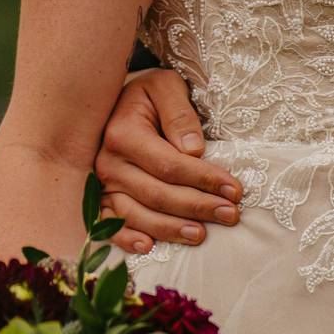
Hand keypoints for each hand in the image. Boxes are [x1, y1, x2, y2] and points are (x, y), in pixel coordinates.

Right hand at [95, 68, 243, 253]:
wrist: (114, 104)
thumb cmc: (147, 96)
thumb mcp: (165, 87)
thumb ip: (179, 114)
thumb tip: (194, 150)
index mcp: (123, 135)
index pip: (170, 166)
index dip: (204, 180)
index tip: (234, 190)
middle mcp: (108, 164)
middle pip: (157, 194)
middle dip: (197, 207)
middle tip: (230, 215)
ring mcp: (101, 185)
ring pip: (137, 215)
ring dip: (170, 229)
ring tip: (201, 235)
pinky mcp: (98, 199)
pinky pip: (110, 225)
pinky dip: (126, 239)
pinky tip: (148, 247)